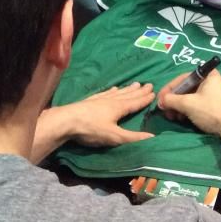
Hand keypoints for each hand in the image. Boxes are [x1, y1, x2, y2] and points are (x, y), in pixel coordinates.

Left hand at [31, 83, 153, 161]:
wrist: (66, 121)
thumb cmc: (91, 129)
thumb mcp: (114, 136)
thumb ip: (133, 137)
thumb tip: (153, 136)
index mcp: (119, 108)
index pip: (135, 102)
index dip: (145, 99)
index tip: (154, 92)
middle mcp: (111, 101)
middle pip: (128, 95)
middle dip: (139, 91)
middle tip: (148, 84)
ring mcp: (100, 99)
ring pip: (117, 93)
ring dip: (127, 89)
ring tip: (135, 84)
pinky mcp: (90, 101)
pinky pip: (105, 93)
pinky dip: (112, 90)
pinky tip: (113, 89)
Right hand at [157, 70, 220, 138]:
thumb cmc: (211, 110)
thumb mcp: (188, 104)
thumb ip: (172, 100)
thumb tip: (160, 101)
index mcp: (208, 74)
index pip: (183, 78)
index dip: (169, 89)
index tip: (160, 100)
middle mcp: (211, 80)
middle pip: (186, 88)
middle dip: (174, 100)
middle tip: (165, 110)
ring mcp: (214, 93)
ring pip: (191, 97)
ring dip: (179, 106)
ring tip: (173, 116)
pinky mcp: (215, 104)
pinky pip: (197, 103)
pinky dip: (188, 110)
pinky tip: (182, 118)